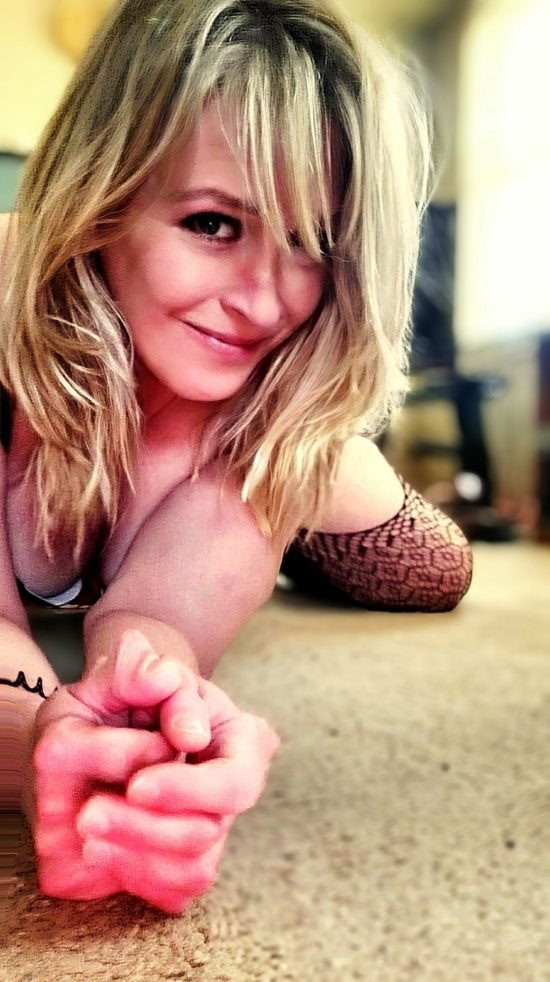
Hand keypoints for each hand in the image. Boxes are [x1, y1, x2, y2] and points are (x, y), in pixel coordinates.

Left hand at [76, 672, 280, 913]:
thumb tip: (172, 695)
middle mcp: (233, 786)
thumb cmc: (125, 695)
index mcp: (238, 736)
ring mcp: (214, 829)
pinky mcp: (186, 865)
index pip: (236, 779)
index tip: (136, 785)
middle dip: (148, 826)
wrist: (106, 726)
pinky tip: (96, 848)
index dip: (189, 790)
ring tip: (86, 826)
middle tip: (89, 814)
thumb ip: (142, 667)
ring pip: (194, 868)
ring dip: (135, 852)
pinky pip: (173, 891)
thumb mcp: (125, 670)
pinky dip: (133, 872)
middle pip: (210, 829)